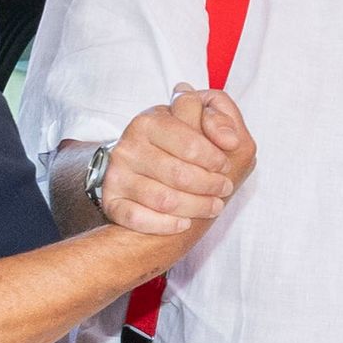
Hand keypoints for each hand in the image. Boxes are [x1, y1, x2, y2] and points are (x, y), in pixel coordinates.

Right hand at [97, 88, 256, 238]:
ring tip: (214, 206)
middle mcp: (128, 148)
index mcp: (149, 123)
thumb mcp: (195, 118)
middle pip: (178, 175)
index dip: (214, 159)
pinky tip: (184, 222)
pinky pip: (137, 219)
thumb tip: (230, 140)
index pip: (189, 145)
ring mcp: (117, 175)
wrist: (139, 160)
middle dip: (210, 186)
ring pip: (163, 200)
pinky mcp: (112, 201)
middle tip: (224, 188)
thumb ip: (217, 118)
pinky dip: (165, 224)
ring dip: (196, 207)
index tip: (225, 166)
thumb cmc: (174, 140)